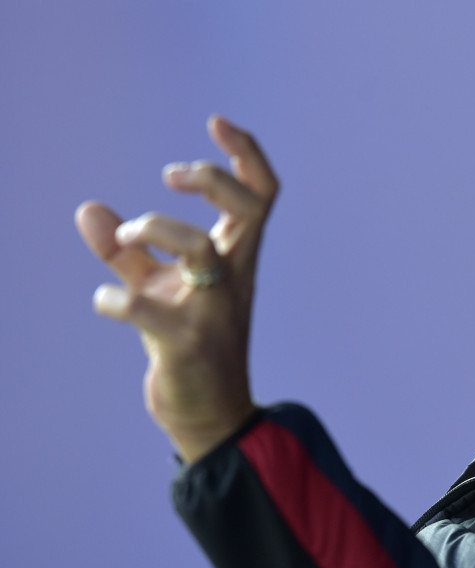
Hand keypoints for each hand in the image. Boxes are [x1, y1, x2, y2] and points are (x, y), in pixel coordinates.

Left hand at [77, 116, 278, 462]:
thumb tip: (88, 209)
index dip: (247, 152)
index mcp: (235, 259)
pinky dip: (113, 298)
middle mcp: (232, 278)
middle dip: (212, 178)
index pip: (263, 195)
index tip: (216, 123)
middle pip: (249, 209)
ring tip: (124, 235)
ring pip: (200, 250)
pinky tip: (108, 302)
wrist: (209, 413)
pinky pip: (143, 308)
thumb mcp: (159, 288)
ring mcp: (213, 310)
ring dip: (154, 228)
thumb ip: (129, 250)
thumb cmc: (189, 343)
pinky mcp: (184, 343)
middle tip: (171, 177)